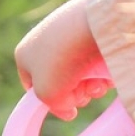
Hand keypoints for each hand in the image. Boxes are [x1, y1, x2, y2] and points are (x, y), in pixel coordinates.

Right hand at [15, 0, 111, 119]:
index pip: (33, 87)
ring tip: (99, 81)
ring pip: (82, 74)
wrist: (94, 25)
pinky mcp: (92, 33)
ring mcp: (69, 36)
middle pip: (61, 82)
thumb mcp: (48, 94)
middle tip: (85, 91)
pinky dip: (104, 71)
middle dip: (76, 93)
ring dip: (92, 85)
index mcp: (25, 54)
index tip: (67, 107)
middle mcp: (45, 43)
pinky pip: (97, 61)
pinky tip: (109, 71)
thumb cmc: (63, 60)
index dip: (50, 101)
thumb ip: (55, 107)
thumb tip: (69, 110)